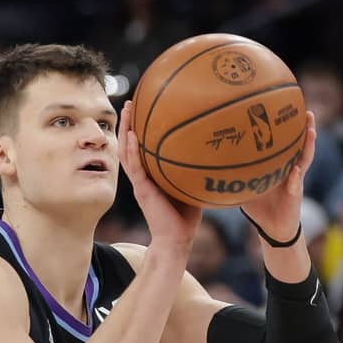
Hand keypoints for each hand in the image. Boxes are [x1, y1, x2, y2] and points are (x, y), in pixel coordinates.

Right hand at [118, 100, 203, 253]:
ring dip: (125, 130)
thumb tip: (218, 150)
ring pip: (126, 152)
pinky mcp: (142, 191)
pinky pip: (135, 168)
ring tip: (126, 110)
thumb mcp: (193, 186)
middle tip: (130, 101)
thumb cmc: (186, 217)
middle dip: (128, 123)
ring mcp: (140, 183)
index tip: (142, 108)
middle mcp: (142, 177)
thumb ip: (197, 169)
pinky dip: (132, 152)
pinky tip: (132, 136)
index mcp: (151, 175)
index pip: (142, 148)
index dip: (139, 129)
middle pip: (129, 145)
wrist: (176, 240)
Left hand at [235, 110, 316, 243]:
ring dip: (309, 144)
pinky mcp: (296, 195)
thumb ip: (232, 175)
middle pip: (300, 144)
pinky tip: (296, 170)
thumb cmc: (259, 207)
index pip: (285, 142)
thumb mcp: (244, 187)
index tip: (285, 107)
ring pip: (305, 158)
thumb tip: (208, 163)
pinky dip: (296, 178)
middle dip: (305, 127)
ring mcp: (296, 180)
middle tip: (306, 109)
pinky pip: (296, 184)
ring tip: (311, 129)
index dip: (287, 126)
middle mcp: (290, 168)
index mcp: (279, 165)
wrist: (273, 228)